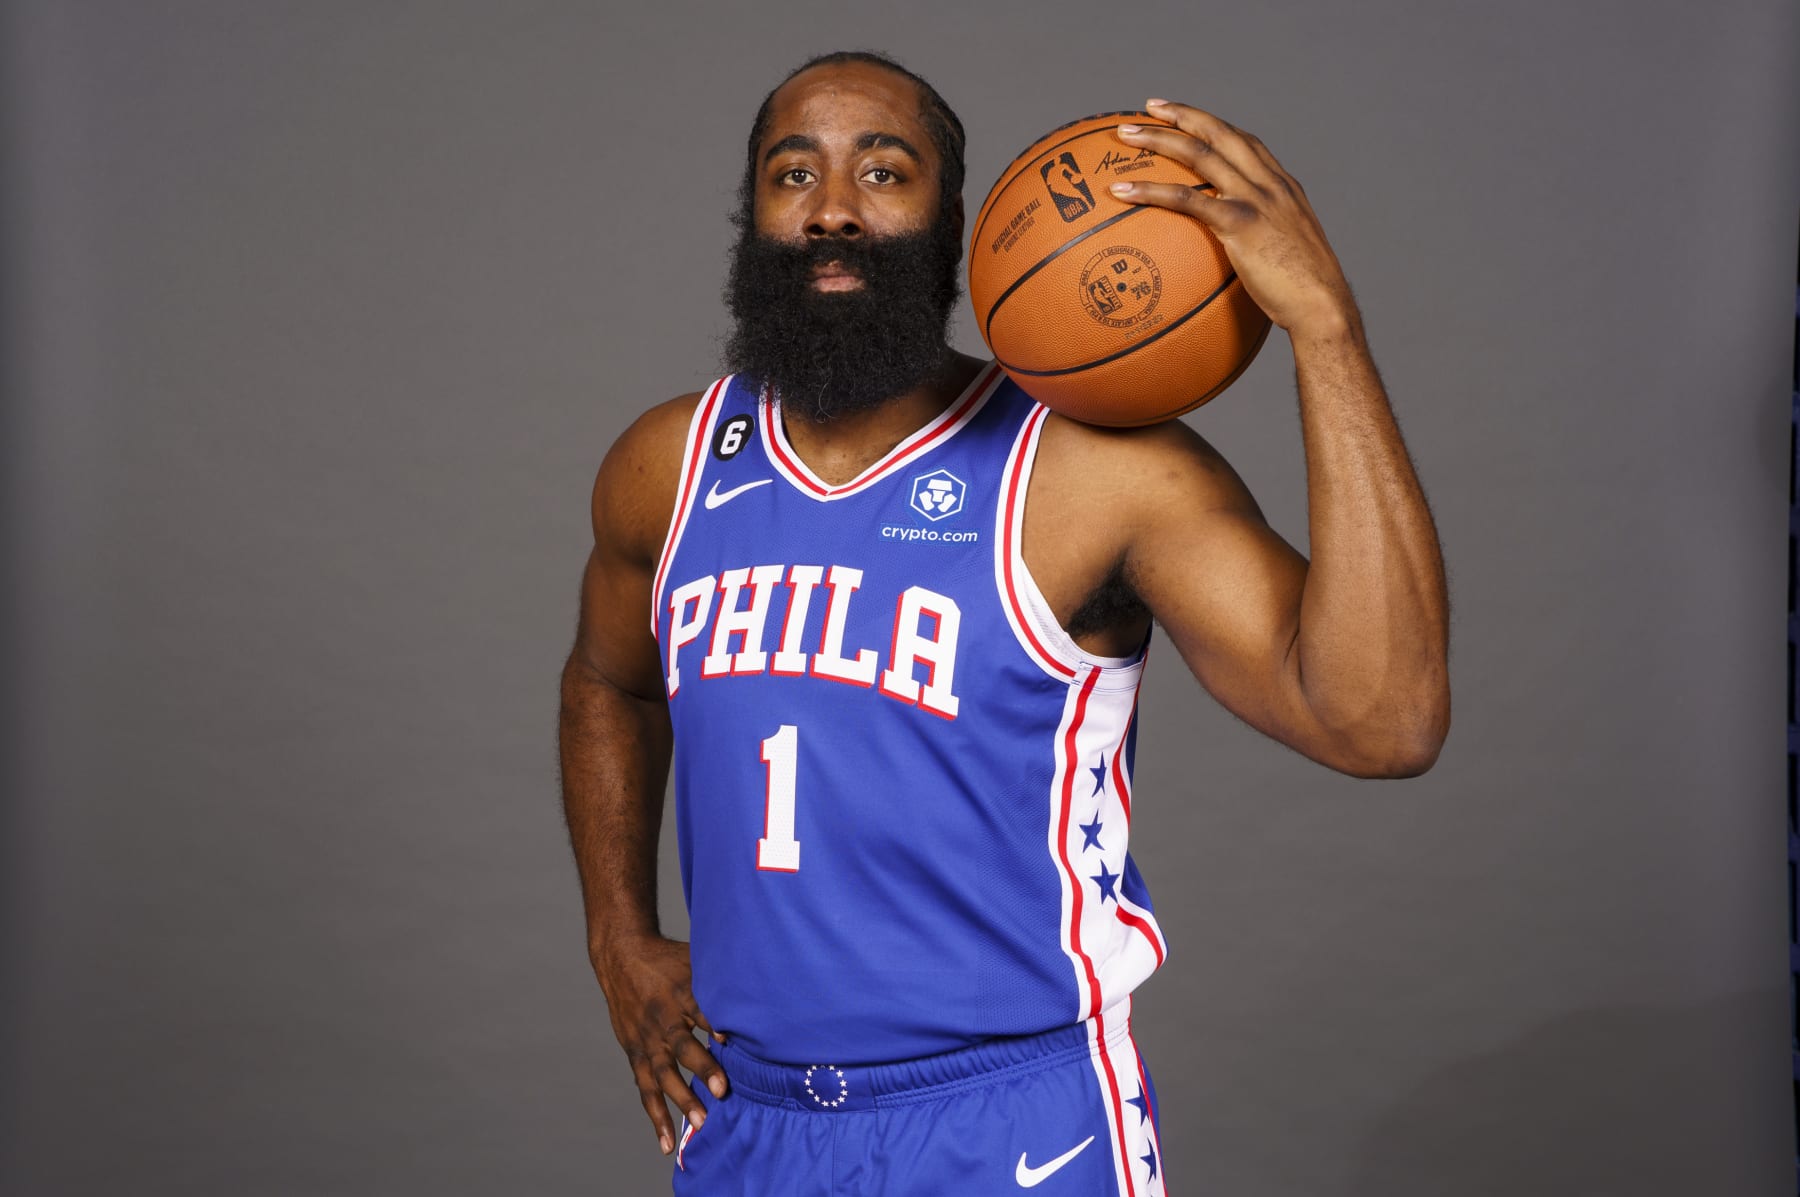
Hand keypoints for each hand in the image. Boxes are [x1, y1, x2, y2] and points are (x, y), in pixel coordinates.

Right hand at [591, 933, 728, 1154]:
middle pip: (682, 1046)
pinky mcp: (635, 1053)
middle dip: (702, 1070)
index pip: (700, 1011)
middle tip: (723, 1091)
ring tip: (701, 1123)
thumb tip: (754, 1000)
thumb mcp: (694, 961)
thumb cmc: (667, 961)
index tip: (729, 1040)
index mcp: (680, 993)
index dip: (714, 1025)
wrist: (622, 958)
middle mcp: (661, 1019)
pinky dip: (656, 1116)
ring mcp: (646, 1040)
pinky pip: (646, 1089)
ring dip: (681, 1100)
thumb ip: (719, 983)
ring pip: (663, 1074)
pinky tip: (667, 1143)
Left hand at [1110, 98, 1357, 338]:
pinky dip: (1150, 190)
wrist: (1324, 306)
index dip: (1214, 125)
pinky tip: (1121, 190)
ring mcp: (1255, 199)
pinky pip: (1187, 199)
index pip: (1245, 141)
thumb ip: (1266, 243)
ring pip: (1200, 154)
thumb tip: (1244, 259)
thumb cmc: (1306, 295)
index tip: (1187, 117)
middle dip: (1182, 114)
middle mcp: (1270, 183)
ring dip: (1158, 138)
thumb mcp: (1289, 256)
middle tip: (1149, 106)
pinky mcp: (1240, 223)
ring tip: (1125, 134)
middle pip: (1219, 133)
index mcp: (1282, 186)